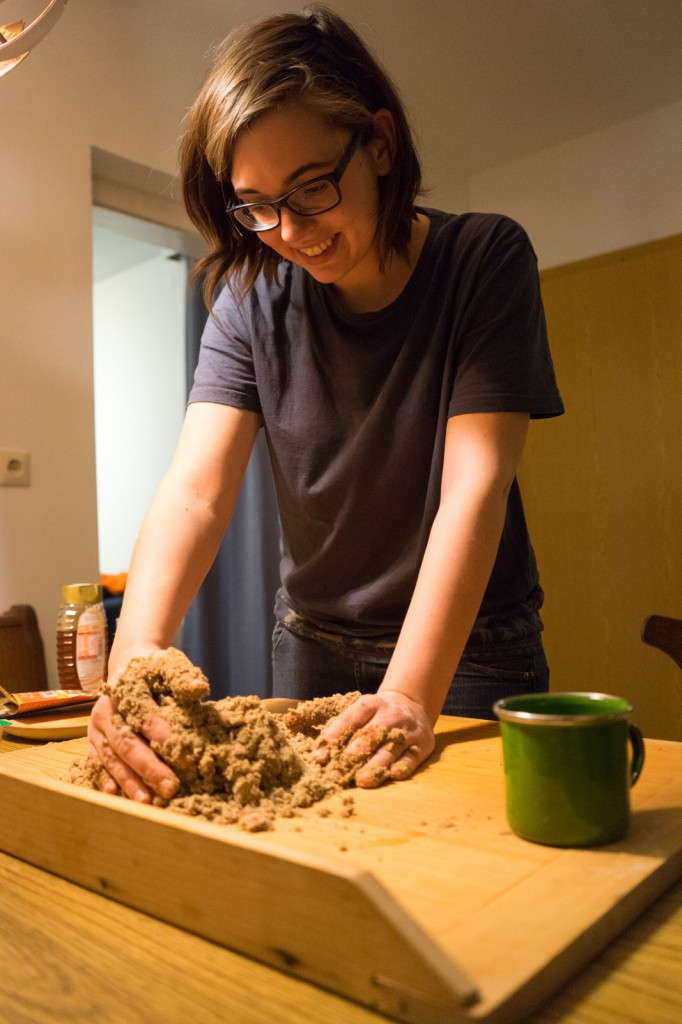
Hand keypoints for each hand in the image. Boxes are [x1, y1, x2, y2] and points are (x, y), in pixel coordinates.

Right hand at [87, 647, 179, 802]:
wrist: (128, 663)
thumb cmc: (154, 668)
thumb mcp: (169, 665)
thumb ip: (182, 678)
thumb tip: (199, 689)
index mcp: (124, 689)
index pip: (145, 717)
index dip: (163, 735)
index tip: (183, 753)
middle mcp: (105, 709)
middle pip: (127, 743)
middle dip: (149, 768)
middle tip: (171, 787)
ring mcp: (96, 727)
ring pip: (111, 757)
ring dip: (129, 781)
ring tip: (146, 801)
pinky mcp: (92, 741)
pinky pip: (96, 762)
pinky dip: (106, 779)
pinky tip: (115, 795)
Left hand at [313, 691, 434, 787]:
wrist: (413, 704)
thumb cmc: (377, 715)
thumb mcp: (361, 711)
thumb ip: (342, 729)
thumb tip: (319, 755)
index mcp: (370, 704)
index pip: (350, 718)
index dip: (335, 736)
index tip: (320, 757)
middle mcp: (391, 714)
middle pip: (372, 733)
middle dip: (354, 754)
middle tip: (339, 772)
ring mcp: (408, 729)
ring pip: (391, 748)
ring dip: (376, 765)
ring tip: (362, 780)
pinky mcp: (423, 744)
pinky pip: (413, 757)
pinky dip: (404, 766)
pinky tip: (393, 774)